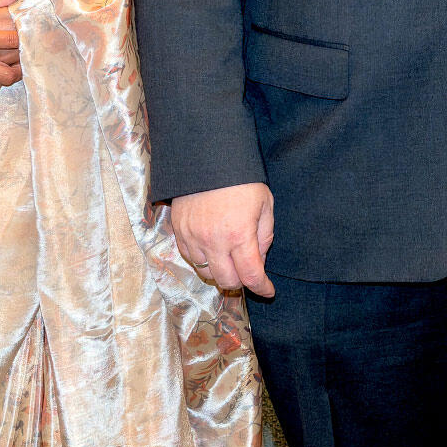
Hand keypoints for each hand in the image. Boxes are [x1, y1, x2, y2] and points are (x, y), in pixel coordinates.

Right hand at [171, 182, 275, 297]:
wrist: (208, 156)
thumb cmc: (241, 179)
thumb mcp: (265, 204)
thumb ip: (264, 235)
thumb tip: (259, 259)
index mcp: (239, 234)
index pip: (251, 276)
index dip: (262, 288)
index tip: (268, 290)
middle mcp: (214, 241)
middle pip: (226, 281)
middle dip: (240, 282)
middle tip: (247, 271)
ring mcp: (193, 237)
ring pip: (206, 273)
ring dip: (220, 271)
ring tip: (228, 257)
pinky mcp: (179, 231)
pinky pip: (189, 258)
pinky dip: (202, 260)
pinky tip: (211, 248)